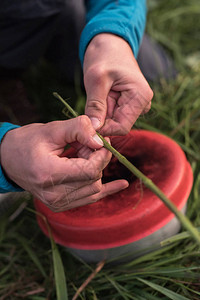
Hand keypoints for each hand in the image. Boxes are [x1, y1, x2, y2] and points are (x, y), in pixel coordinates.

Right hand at [0, 117, 127, 210]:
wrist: (9, 160)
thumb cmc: (28, 142)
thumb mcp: (52, 129)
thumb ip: (79, 129)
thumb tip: (102, 140)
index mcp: (49, 173)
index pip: (90, 170)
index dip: (102, 154)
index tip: (102, 140)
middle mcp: (54, 194)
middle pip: (94, 179)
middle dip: (98, 160)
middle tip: (89, 144)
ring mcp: (58, 203)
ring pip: (94, 189)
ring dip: (97, 170)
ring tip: (84, 155)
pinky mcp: (62, 205)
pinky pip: (90, 199)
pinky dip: (106, 189)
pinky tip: (121, 184)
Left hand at [83, 33, 152, 135]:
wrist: (110, 43)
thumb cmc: (104, 56)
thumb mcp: (96, 79)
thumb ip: (96, 106)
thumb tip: (93, 129)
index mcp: (140, 97)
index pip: (122, 128)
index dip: (104, 130)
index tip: (87, 124)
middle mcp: (142, 104)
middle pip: (118, 126)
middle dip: (101, 121)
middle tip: (88, 108)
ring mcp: (136, 105)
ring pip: (114, 122)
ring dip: (101, 116)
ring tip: (95, 98)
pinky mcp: (128, 104)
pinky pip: (112, 116)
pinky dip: (102, 112)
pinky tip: (98, 99)